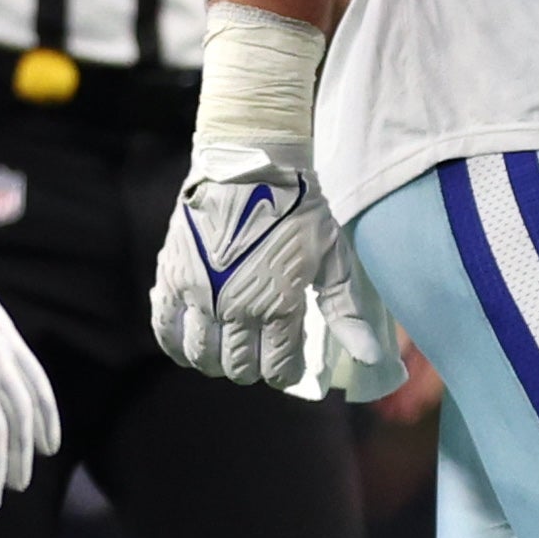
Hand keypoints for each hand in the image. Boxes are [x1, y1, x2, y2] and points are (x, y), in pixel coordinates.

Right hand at [153, 138, 373, 397]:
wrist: (250, 165)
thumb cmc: (298, 210)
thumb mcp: (332, 257)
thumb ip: (345, 311)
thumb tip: (372, 358)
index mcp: (279, 306)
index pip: (277, 368)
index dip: (284, 372)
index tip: (287, 364)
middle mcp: (237, 308)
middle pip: (238, 367)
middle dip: (251, 368)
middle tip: (257, 355)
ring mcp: (200, 295)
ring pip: (202, 355)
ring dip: (216, 362)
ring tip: (226, 351)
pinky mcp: (173, 278)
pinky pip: (165, 330)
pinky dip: (176, 346)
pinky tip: (188, 347)